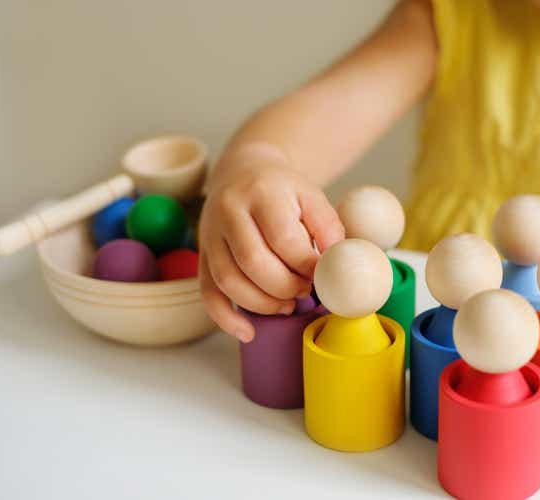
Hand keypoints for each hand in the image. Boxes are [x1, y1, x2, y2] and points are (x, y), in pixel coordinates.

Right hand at [198, 146, 343, 342]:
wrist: (242, 171)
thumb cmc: (282, 190)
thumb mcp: (312, 196)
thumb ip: (328, 228)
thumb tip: (336, 265)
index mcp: (262, 193)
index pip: (283, 238)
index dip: (306, 265)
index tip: (322, 276)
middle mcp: (230, 212)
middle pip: (253, 262)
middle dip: (285, 287)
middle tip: (305, 291)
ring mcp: (210, 234)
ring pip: (228, 280)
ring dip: (262, 304)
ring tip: (287, 305)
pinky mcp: (202, 255)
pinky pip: (208, 293)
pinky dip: (226, 318)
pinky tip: (248, 331)